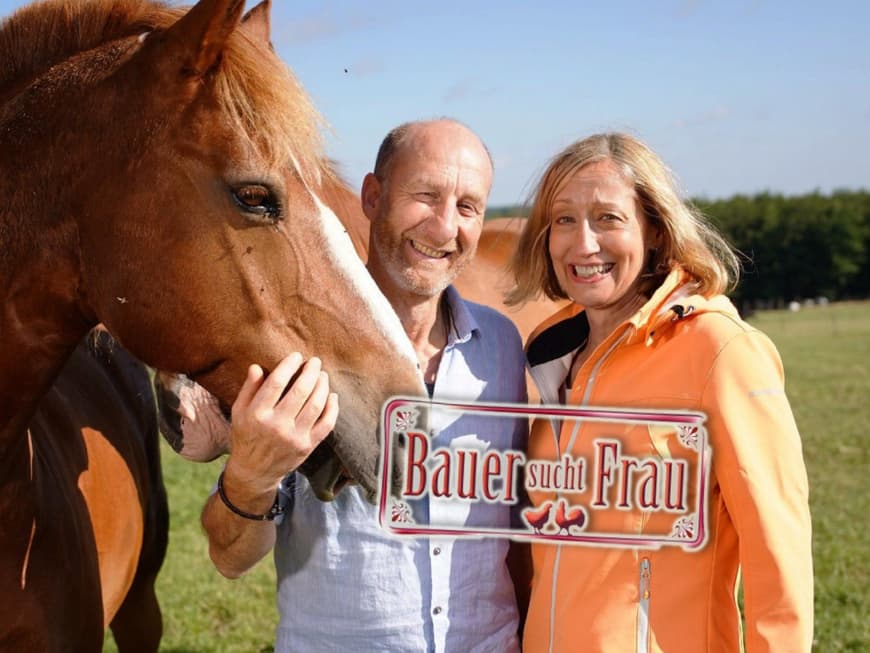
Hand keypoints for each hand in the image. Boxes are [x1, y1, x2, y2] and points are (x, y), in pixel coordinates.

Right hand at [224, 353, 337, 495]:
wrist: (254, 472)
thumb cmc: (246, 436)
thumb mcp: (239, 412)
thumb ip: (249, 389)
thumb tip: (256, 366)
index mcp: (257, 414)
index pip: (276, 383)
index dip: (288, 366)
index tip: (296, 356)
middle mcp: (276, 426)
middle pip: (300, 391)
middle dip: (311, 372)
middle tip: (315, 362)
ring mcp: (294, 437)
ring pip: (316, 405)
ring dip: (323, 386)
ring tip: (323, 375)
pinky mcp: (307, 446)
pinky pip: (326, 424)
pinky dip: (332, 408)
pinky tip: (331, 396)